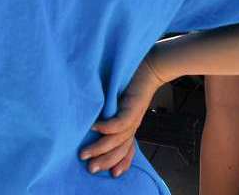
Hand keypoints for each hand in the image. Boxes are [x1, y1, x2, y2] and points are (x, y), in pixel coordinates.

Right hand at [81, 52, 166, 176]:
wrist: (153, 64)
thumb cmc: (133, 80)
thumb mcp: (119, 99)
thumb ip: (108, 111)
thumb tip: (89, 120)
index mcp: (130, 124)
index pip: (126, 148)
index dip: (120, 161)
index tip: (110, 173)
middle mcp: (133, 123)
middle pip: (120, 148)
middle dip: (105, 161)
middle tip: (90, 168)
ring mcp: (133, 115)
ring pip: (118, 138)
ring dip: (101, 148)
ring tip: (85, 153)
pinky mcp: (133, 105)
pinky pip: (120, 121)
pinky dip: (107, 126)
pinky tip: (95, 128)